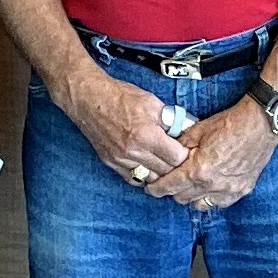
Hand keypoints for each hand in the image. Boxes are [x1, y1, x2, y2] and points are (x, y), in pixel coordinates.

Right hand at [58, 70, 188, 190]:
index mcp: (146, 135)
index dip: (185, 155)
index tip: (187, 150)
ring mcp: (121, 160)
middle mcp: (133, 152)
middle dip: (175, 166)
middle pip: (165, 172)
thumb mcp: (152, 102)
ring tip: (165, 163)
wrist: (89, 99)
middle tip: (179, 157)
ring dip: (160, 173)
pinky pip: (133, 178)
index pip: (177, 158)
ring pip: (150, 179)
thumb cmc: (120, 97)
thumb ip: (172, 119)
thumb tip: (189, 128)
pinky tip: (148, 166)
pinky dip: (144, 175)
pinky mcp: (111, 163)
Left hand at [149, 98, 277, 213]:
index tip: (150, 188)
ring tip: (189, 186)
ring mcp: (228, 190)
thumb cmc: (229, 124)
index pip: (169, 186)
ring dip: (190, 197)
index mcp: (197, 170)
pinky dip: (210, 198)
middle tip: (170, 182)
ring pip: (199, 205)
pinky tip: (209, 188)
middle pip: (181, 198)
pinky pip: (219, 203)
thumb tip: (166, 154)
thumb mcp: (197, 130)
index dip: (155, 188)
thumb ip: (179, 146)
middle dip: (172, 191)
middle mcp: (212, 185)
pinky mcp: (241, 190)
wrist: (260, 124)